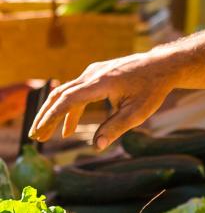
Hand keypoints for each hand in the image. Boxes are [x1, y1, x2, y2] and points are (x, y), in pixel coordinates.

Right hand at [29, 52, 174, 149]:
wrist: (162, 65)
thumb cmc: (152, 89)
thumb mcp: (137, 113)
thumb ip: (116, 128)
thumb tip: (97, 146)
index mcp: (101, 83)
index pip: (68, 100)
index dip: (52, 117)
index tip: (40, 132)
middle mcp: (92, 74)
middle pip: (60, 95)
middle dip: (46, 117)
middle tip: (35, 137)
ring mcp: (93, 72)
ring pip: (66, 93)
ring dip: (55, 114)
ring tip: (46, 136)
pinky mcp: (96, 74)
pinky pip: (76, 92)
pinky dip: (69, 110)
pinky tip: (68, 129)